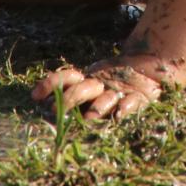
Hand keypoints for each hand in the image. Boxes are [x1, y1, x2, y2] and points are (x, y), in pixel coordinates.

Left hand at [32, 58, 163, 120]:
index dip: (50, 83)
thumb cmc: (115, 84)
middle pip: (81, 89)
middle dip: (68, 99)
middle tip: (56, 112)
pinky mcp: (140, 98)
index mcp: (88, 80)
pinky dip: (126, 108)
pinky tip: (120, 114)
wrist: (151, 67)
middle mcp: (101, 85)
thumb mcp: (92, 88)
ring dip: (96, 108)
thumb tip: (39, 102)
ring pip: (105, 99)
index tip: (34, 95)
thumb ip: (72, 93)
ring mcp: (120, 92)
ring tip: (88, 118)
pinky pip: (132, 103)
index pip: (67, 77)